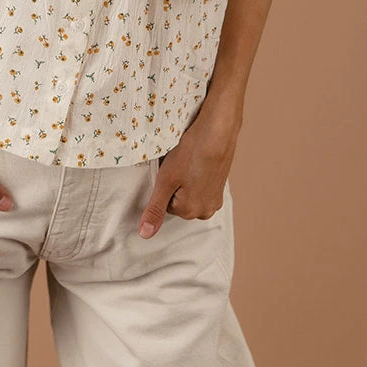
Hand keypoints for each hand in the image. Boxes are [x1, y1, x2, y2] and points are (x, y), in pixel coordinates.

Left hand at [138, 108, 238, 237]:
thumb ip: (155, 209)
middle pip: (178, 202)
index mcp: (190, 212)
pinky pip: (202, 188)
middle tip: (181, 167)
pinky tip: (199, 163)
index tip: (171, 171)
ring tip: (190, 164)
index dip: (165, 185)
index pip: (165, 204)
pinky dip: (198, 177)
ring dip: (187, 182)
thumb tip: (145, 234)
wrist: (217, 132)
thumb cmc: (191, 152)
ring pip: (190, 195)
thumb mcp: (166, 181)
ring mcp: (216, 199)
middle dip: (177, 186)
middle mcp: (206, 211)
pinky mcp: (221, 188)